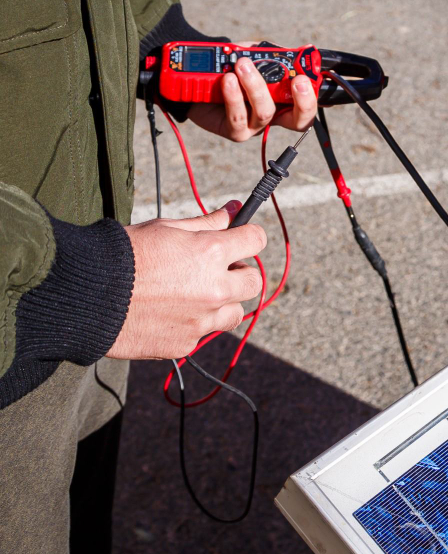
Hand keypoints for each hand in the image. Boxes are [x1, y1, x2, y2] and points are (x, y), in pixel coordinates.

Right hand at [107, 202, 266, 359]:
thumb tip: (234, 210)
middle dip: (239, 273)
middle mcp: (215, 289)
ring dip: (222, 303)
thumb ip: (206, 222)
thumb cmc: (121, 256)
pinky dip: (192, 324)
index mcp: (211, 253)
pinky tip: (167, 314)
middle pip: (254, 282)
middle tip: (214, 270)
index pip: (256, 240)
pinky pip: (203, 333)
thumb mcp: (164, 228)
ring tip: (191, 295)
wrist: (85, 297)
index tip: (240, 238)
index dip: (248, 236)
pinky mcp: (186, 344)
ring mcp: (202, 320)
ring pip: (235, 313)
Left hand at [182, 40, 317, 141]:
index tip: (308, 78)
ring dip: (256, 87)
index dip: (315, 96)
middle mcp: (274, 115)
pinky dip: (234, 97)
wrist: (195, 78)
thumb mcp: (252, 56)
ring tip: (242, 66)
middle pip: (300, 121)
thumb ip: (270, 55)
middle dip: (303, 102)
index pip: (309, 104)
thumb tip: (289, 52)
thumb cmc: (228, 66)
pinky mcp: (235, 131)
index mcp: (284, 99)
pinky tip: (227, 80)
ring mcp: (255, 126)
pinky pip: (239, 117)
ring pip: (266, 113)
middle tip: (298, 82)